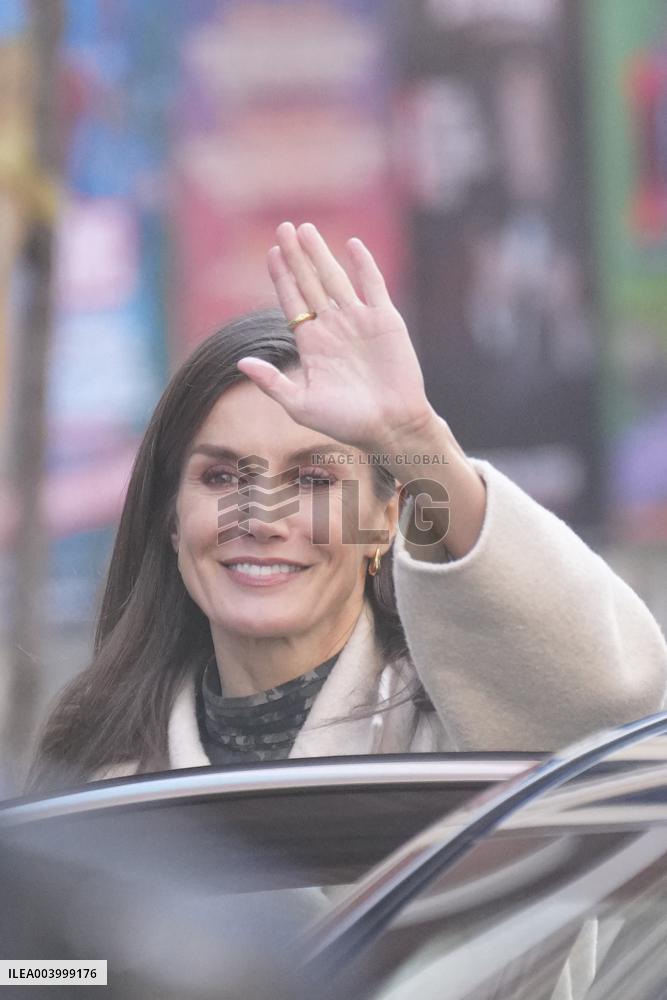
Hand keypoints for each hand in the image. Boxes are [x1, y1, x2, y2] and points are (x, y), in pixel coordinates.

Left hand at [236, 221, 433, 453]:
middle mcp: (333, 328)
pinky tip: (352, 245)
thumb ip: (272, 382)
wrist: (390, 426)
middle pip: (309, 283)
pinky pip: (373, 286)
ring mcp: (359, 321)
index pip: (292, 302)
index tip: (271, 253)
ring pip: (335, 279)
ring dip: (321, 254)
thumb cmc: (345, 422)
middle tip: (283, 228)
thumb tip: (241, 361)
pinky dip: (364, 265)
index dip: (282, 277)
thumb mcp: (301, 405)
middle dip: (296, 256)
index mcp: (312, 344)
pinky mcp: (385, 320)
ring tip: (306, 229)